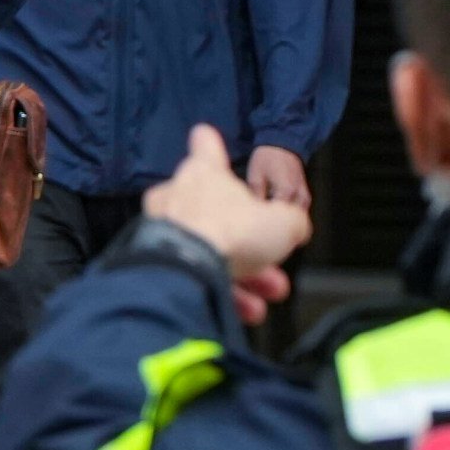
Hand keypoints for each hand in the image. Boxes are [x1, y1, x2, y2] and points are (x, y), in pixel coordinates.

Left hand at [143, 125, 311, 322]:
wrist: (185, 269)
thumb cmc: (228, 233)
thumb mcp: (282, 223)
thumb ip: (292, 221)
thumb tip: (296, 227)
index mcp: (204, 173)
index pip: (207, 146)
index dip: (211, 145)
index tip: (208, 138)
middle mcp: (177, 195)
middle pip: (218, 216)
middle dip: (250, 247)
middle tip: (272, 269)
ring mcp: (161, 228)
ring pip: (208, 251)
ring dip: (241, 278)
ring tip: (262, 300)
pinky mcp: (153, 260)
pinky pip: (191, 274)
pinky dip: (218, 292)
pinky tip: (243, 311)